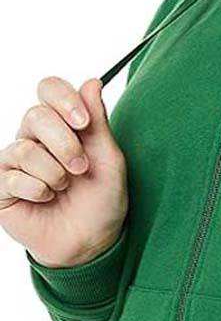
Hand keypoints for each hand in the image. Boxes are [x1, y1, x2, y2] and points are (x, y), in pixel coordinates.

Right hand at [0, 77, 127, 267]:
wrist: (93, 239)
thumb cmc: (102, 197)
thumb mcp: (109, 157)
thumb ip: (97, 121)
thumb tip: (91, 82)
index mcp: (62, 124)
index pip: (49, 89)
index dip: (64, 99)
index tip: (84, 122)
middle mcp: (35, 138)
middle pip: (36, 115)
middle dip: (65, 144)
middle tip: (81, 167)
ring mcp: (16, 162)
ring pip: (25, 149)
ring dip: (55, 172)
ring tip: (66, 186)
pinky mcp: (2, 187)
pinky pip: (13, 177)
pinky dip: (39, 190)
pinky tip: (48, 198)